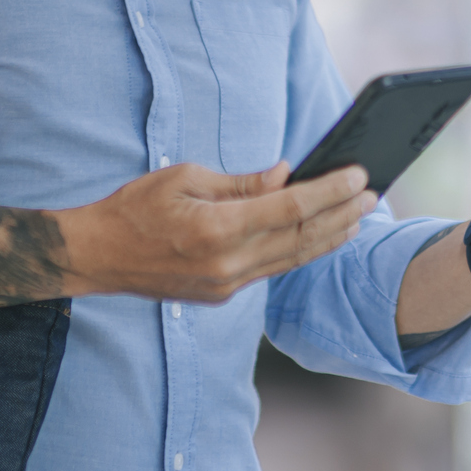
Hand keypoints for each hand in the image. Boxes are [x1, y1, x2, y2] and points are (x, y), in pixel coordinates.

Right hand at [60, 161, 376, 302]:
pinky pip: (271, 271)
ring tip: (359, 218)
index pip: (290, 207)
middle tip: (372, 193)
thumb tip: (286, 175)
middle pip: (300, 237)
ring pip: (292, 259)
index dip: (329, 191)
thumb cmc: (135, 208)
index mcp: (216, 228)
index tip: (357, 175)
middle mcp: (227, 263)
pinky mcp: (222, 296)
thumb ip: (241, 183)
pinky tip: (319, 238)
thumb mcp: (185, 178)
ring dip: (329, 238)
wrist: (97, 258)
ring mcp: (226, 285)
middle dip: (342, 214)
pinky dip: (300, 253)